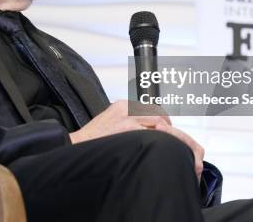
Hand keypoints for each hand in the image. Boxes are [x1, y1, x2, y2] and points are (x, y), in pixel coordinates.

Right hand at [69, 100, 204, 180]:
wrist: (75, 146)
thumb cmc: (93, 141)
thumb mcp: (110, 122)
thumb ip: (128, 121)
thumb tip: (149, 129)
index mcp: (123, 105)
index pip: (153, 108)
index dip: (165, 120)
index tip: (169, 128)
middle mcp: (127, 108)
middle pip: (160, 115)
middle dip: (170, 128)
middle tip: (178, 139)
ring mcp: (128, 119)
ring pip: (160, 124)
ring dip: (169, 135)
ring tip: (174, 146)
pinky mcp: (127, 129)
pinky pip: (152, 134)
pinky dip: (161, 141)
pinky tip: (163, 148)